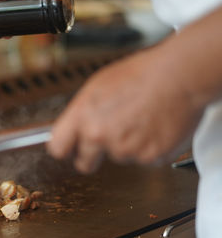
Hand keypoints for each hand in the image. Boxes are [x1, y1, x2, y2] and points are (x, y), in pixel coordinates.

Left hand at [47, 47, 204, 173]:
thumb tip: (75, 126)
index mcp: (82, 115)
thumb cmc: (142, 74)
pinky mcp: (148, 158)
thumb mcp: (98, 85)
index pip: (57, 148)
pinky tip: (153, 127)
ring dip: (126, 145)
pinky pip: (143, 159)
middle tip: (107, 140)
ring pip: (118, 157)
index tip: (69, 150)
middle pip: (84, 163)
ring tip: (139, 120)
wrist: (179, 75)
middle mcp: (99, 135)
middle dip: (92, 157)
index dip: (65, 150)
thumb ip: (83, 111)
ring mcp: (123, 149)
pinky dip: (148, 148)